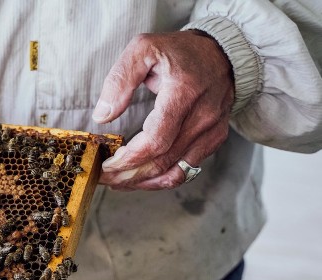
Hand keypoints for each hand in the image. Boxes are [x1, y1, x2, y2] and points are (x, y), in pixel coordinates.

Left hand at [94, 31, 233, 190]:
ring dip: (142, 182)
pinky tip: (140, 178)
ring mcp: (211, 130)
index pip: (156, 140)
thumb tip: (102, 115)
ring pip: (174, 172)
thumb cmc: (179, 51)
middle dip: (128, 175)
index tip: (107, 164)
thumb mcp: (143, 49)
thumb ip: (120, 80)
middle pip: (162, 161)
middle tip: (104, 177)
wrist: (223, 52)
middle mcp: (202, 116)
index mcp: (183, 93)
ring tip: (118, 183)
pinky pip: (187, 170)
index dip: (129, 158)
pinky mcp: (214, 139)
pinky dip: (161, 179)